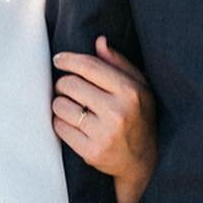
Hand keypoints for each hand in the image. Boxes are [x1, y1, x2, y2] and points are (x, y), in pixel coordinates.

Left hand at [52, 38, 155, 183]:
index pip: (88, 66)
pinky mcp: (91, 152)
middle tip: (68, 88)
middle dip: (64, 84)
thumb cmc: (139, 117)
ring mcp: (103, 134)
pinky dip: (60, 122)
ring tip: (72, 106)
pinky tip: (72, 123)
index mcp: (129, 91)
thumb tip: (99, 41)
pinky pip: (60, 127)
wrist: (144, 162)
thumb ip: (119, 63)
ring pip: (60, 105)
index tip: (58, 59)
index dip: (68, 60)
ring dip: (60, 103)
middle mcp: (117, 112)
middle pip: (70, 84)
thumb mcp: (140, 87)